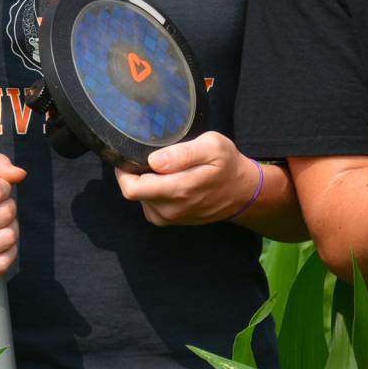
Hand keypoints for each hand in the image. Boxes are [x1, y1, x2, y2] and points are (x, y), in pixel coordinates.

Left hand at [116, 131, 256, 226]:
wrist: (243, 192)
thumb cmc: (227, 165)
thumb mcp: (212, 146)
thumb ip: (182, 154)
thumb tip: (153, 161)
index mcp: (178, 190)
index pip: (132, 189)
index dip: (124, 171)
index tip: (129, 154)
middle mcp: (170, 210)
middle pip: (134, 192)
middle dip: (135, 173)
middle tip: (150, 156)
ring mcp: (171, 218)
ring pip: (141, 199)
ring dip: (145, 183)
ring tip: (164, 168)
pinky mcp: (172, 221)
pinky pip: (150, 206)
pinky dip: (152, 192)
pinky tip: (167, 181)